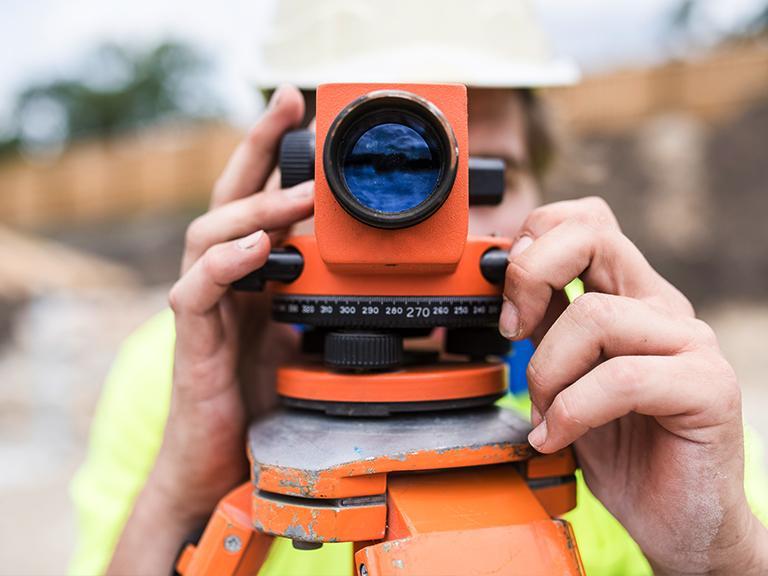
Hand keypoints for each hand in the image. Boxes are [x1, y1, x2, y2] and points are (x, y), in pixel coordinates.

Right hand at [108, 86, 313, 573]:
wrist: (224, 461)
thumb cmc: (264, 397)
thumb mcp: (305, 335)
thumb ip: (323, 297)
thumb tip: (376, 274)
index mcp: (252, 273)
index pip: (257, 197)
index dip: (274, 151)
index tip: (303, 108)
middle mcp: (224, 280)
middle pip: (228, 195)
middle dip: (256, 145)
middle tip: (289, 105)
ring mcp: (203, 306)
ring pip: (209, 234)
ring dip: (256, 206)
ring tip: (299, 193)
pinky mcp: (191, 341)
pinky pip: (196, 291)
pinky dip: (226, 264)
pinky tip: (259, 248)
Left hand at [500, 197, 767, 574]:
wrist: (676, 521)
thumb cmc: (621, 450)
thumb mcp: (564, 377)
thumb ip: (546, 328)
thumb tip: (504, 284)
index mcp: (629, 297)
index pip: (585, 221)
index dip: (535, 241)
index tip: (508, 302)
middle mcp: (661, 309)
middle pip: (593, 236)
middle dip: (530, 276)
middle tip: (513, 331)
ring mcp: (690, 344)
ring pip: (597, 316)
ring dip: (547, 371)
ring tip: (544, 414)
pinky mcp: (707, 387)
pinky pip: (622, 377)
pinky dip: (572, 410)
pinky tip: (557, 436)